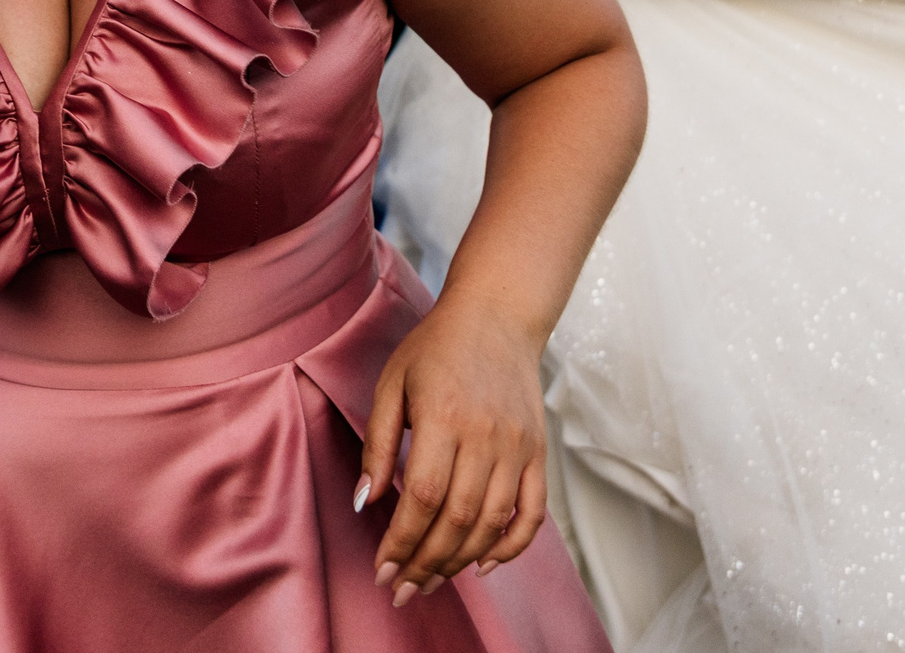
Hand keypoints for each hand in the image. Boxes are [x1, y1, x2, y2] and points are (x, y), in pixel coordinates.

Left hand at [360, 301, 548, 604]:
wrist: (497, 316)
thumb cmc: (435, 349)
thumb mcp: (392, 384)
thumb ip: (377, 444)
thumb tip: (366, 503)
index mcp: (443, 416)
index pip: (423, 496)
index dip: (402, 540)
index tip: (383, 568)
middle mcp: (485, 436)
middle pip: (458, 519)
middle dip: (426, 563)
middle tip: (403, 588)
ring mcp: (517, 447)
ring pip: (492, 524)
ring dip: (459, 562)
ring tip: (431, 581)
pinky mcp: (538, 453)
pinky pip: (532, 513)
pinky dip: (511, 546)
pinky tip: (483, 564)